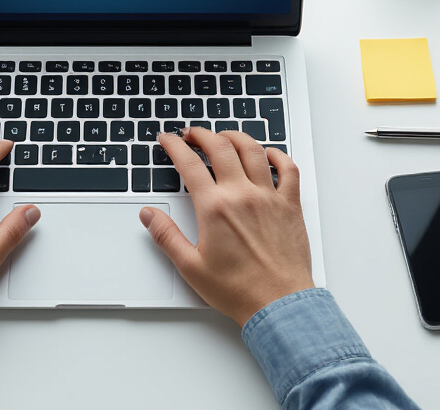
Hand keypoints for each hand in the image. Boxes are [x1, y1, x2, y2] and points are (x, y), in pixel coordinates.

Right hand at [140, 127, 313, 325]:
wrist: (279, 304)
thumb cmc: (239, 290)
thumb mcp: (191, 267)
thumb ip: (166, 236)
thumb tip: (149, 216)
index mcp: (215, 208)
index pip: (189, 164)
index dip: (174, 146)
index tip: (167, 140)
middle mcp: (242, 195)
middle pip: (219, 147)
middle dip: (201, 134)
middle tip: (191, 134)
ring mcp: (268, 196)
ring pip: (252, 149)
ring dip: (234, 136)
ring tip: (223, 136)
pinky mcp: (290, 205)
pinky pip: (288, 169)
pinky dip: (277, 155)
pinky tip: (267, 154)